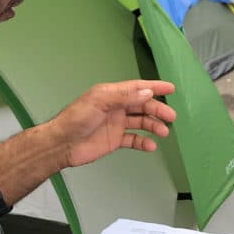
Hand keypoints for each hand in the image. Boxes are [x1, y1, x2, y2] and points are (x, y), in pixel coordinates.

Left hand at [48, 80, 175, 168]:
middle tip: (171, 117)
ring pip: (140, 122)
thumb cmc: (77, 118)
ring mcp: (116, 124)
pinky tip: (151, 146)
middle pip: (142, 106)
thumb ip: (124, 97)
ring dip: (153, 126)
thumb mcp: (100, 102)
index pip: (137, 88)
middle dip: (157, 110)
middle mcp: (116, 107)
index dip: (154, 87)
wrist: (62, 144)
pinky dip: (143, 142)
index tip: (171, 89)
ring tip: (163, 132)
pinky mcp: (114, 140)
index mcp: (112, 94)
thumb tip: (147, 92)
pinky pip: (133, 139)